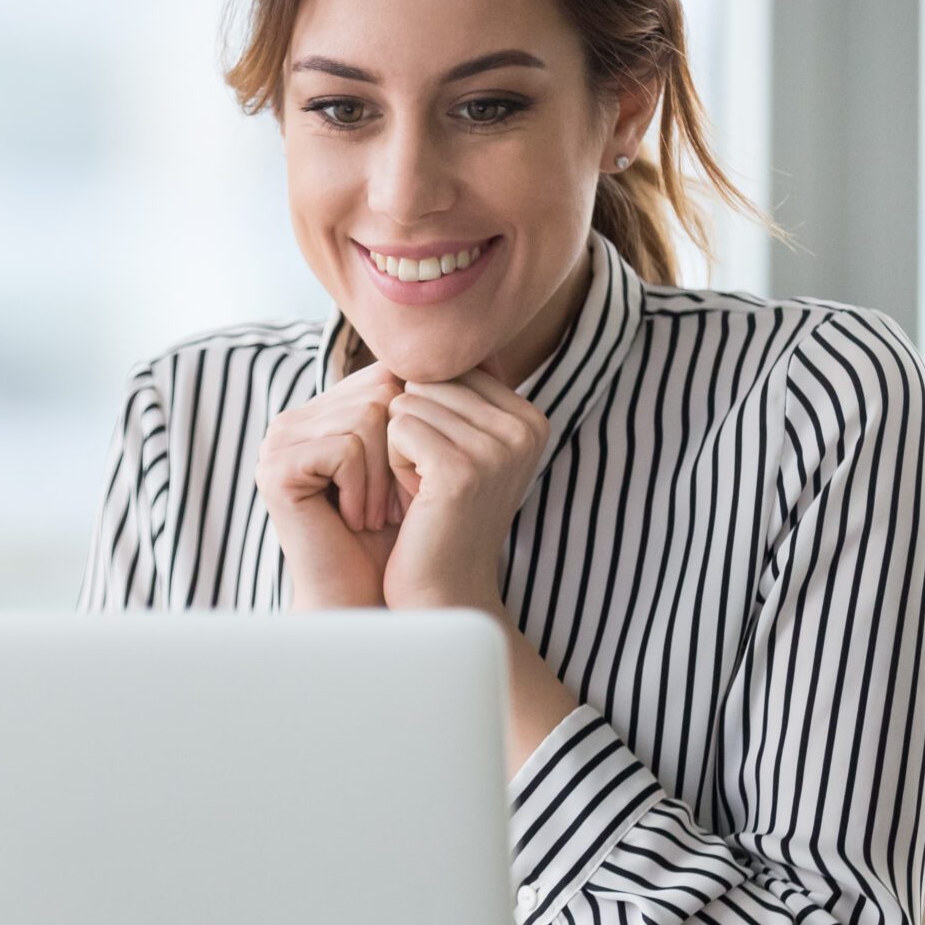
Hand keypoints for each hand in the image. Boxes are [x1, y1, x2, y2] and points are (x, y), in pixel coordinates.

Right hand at [255, 360, 410, 608]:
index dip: (413, 427)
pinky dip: (362, 489)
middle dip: (399, 453)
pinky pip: (345, 448)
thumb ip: (422, 407)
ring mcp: (279, 441)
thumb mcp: (415, 460)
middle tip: (390, 504)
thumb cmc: (395, 536)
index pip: (387, 375)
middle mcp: (297, 418)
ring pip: (367, 417)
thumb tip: (476, 355)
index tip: (412, 480)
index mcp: (325, 410)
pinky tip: (351, 519)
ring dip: (385, 477)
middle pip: (379, 391)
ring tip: (372, 515)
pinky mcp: (275, 468)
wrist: (366, 598)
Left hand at [381, 370, 551, 612]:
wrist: (443, 591)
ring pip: (408, 401)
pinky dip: (393, 462)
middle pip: (428, 380)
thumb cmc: (440, 518)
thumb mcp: (463, 447)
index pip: (451, 369)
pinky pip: (397, 426)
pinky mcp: (462, 470)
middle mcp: (525, 428)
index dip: (429, 413)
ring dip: (400, 446)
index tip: (444, 464)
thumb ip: (460, 392)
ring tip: (424, 490)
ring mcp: (497, 449)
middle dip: (413, 427)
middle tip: (431, 481)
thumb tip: (433, 333)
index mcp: (531, 417)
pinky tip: (414, 498)